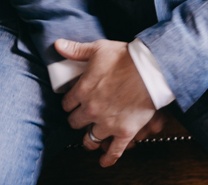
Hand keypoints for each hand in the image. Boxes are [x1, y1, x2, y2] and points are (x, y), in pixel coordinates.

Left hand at [56, 38, 157, 167]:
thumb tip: (58, 45)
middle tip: (82, 117)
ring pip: (90, 139)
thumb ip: (76, 50)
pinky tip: (103, 161)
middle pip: (75, 122)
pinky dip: (108, 159)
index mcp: (82, 90)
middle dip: (77, 120)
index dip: (69, 103)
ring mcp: (107, 123)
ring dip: (89, 139)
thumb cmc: (124, 57)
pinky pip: (113, 152)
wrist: (149, 70)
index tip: (73, 103)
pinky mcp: (124, 132)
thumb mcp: (97, 48)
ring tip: (90, 138)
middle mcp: (91, 109)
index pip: (67, 104)